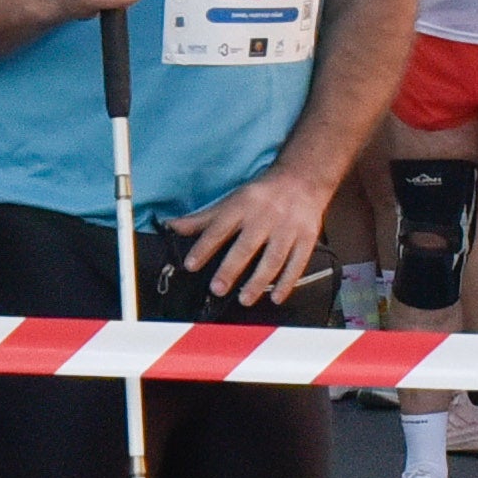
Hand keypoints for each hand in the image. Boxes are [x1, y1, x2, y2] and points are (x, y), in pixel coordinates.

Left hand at [168, 165, 331, 305]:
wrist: (302, 179)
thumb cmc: (262, 195)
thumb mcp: (231, 201)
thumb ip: (203, 219)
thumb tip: (172, 226)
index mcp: (243, 206)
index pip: (219, 228)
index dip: (204, 247)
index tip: (191, 265)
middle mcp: (265, 217)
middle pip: (246, 245)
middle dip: (231, 268)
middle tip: (217, 288)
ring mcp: (287, 228)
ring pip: (273, 258)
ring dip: (258, 281)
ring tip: (245, 298)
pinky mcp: (306, 238)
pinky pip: (297, 263)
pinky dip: (287, 282)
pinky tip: (277, 297)